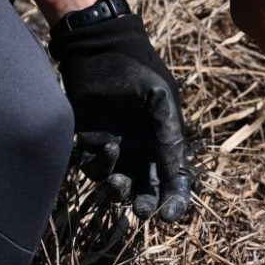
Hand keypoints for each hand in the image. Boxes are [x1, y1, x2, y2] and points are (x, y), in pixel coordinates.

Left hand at [48, 0, 193, 221]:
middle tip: (140, 209)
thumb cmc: (138, 71)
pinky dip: (100, 166)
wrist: (100, 48)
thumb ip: (169, 139)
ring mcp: (114, 147)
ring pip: (116, 184)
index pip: (174, 180)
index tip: (168, 217)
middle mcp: (140, 149)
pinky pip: (92, 167)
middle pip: (145, 190)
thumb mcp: (162, 103)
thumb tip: (176, 176)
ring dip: (118, 191)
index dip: (174, 202)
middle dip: (144, 204)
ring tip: (118, 183)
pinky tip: (108, 148)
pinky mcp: (88, 142)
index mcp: (165, 141)